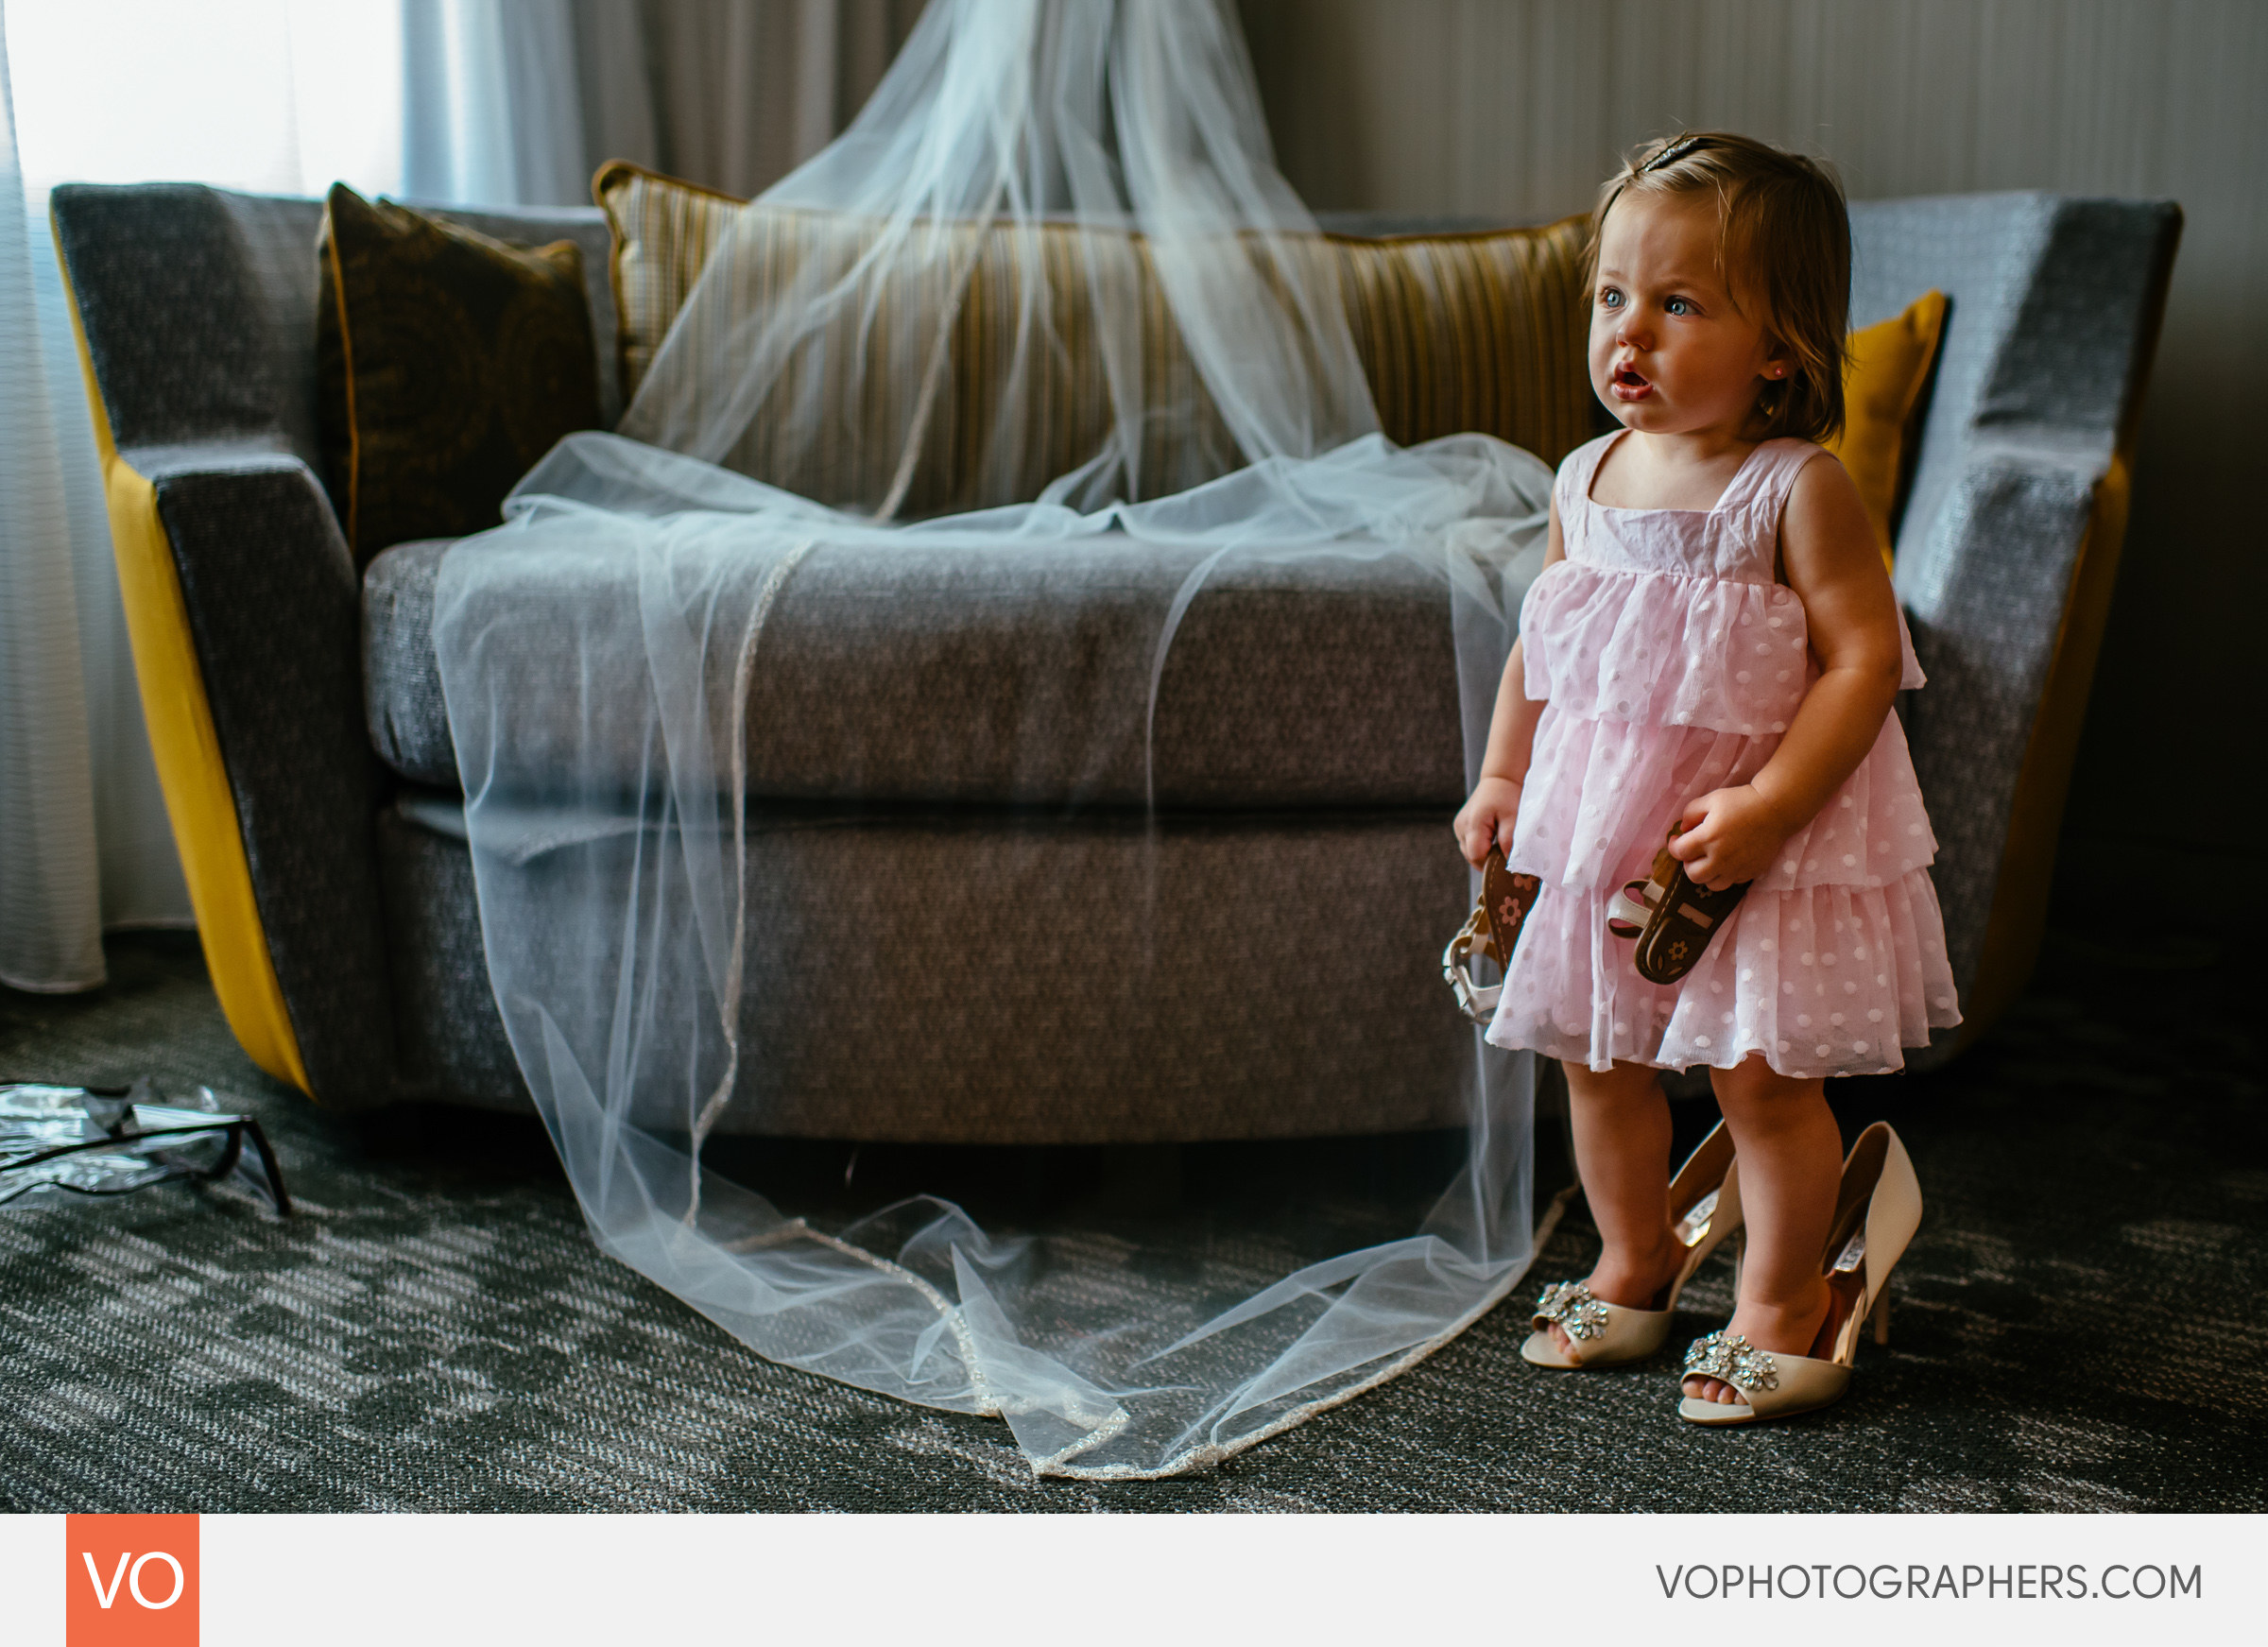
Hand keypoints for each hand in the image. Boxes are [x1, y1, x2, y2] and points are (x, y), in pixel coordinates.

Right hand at [1454, 774, 1524, 867]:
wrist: (1499, 779)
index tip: (1506, 864)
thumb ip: (1509, 841)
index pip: (1477, 856)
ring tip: (1498, 843)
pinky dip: (1480, 846)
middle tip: (1505, 853)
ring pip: (1469, 852)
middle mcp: (1461, 827)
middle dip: (1488, 859)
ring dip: (1483, 853)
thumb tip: (1508, 863)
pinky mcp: (1460, 826)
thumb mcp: (1512, 818)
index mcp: (1473, 824)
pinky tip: (1491, 838)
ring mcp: (1458, 826)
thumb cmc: (1507, 796)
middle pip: (1471, 856)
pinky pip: (1469, 844)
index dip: (1491, 864)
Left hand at [1668, 785, 1796, 889]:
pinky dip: (1726, 875)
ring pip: (1712, 885)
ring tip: (1710, 861)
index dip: (1674, 846)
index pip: (1679, 852)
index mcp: (1708, 838)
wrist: (1775, 810)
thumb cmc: (1742, 801)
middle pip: (1693, 875)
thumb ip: (1690, 813)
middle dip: (1688, 864)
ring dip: (1707, 874)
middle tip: (1694, 853)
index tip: (1676, 840)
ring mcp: (1737, 868)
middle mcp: (1720, 858)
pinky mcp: (1750, 872)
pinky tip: (1729, 861)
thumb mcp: (1711, 799)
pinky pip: (1732, 882)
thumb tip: (1682, 830)